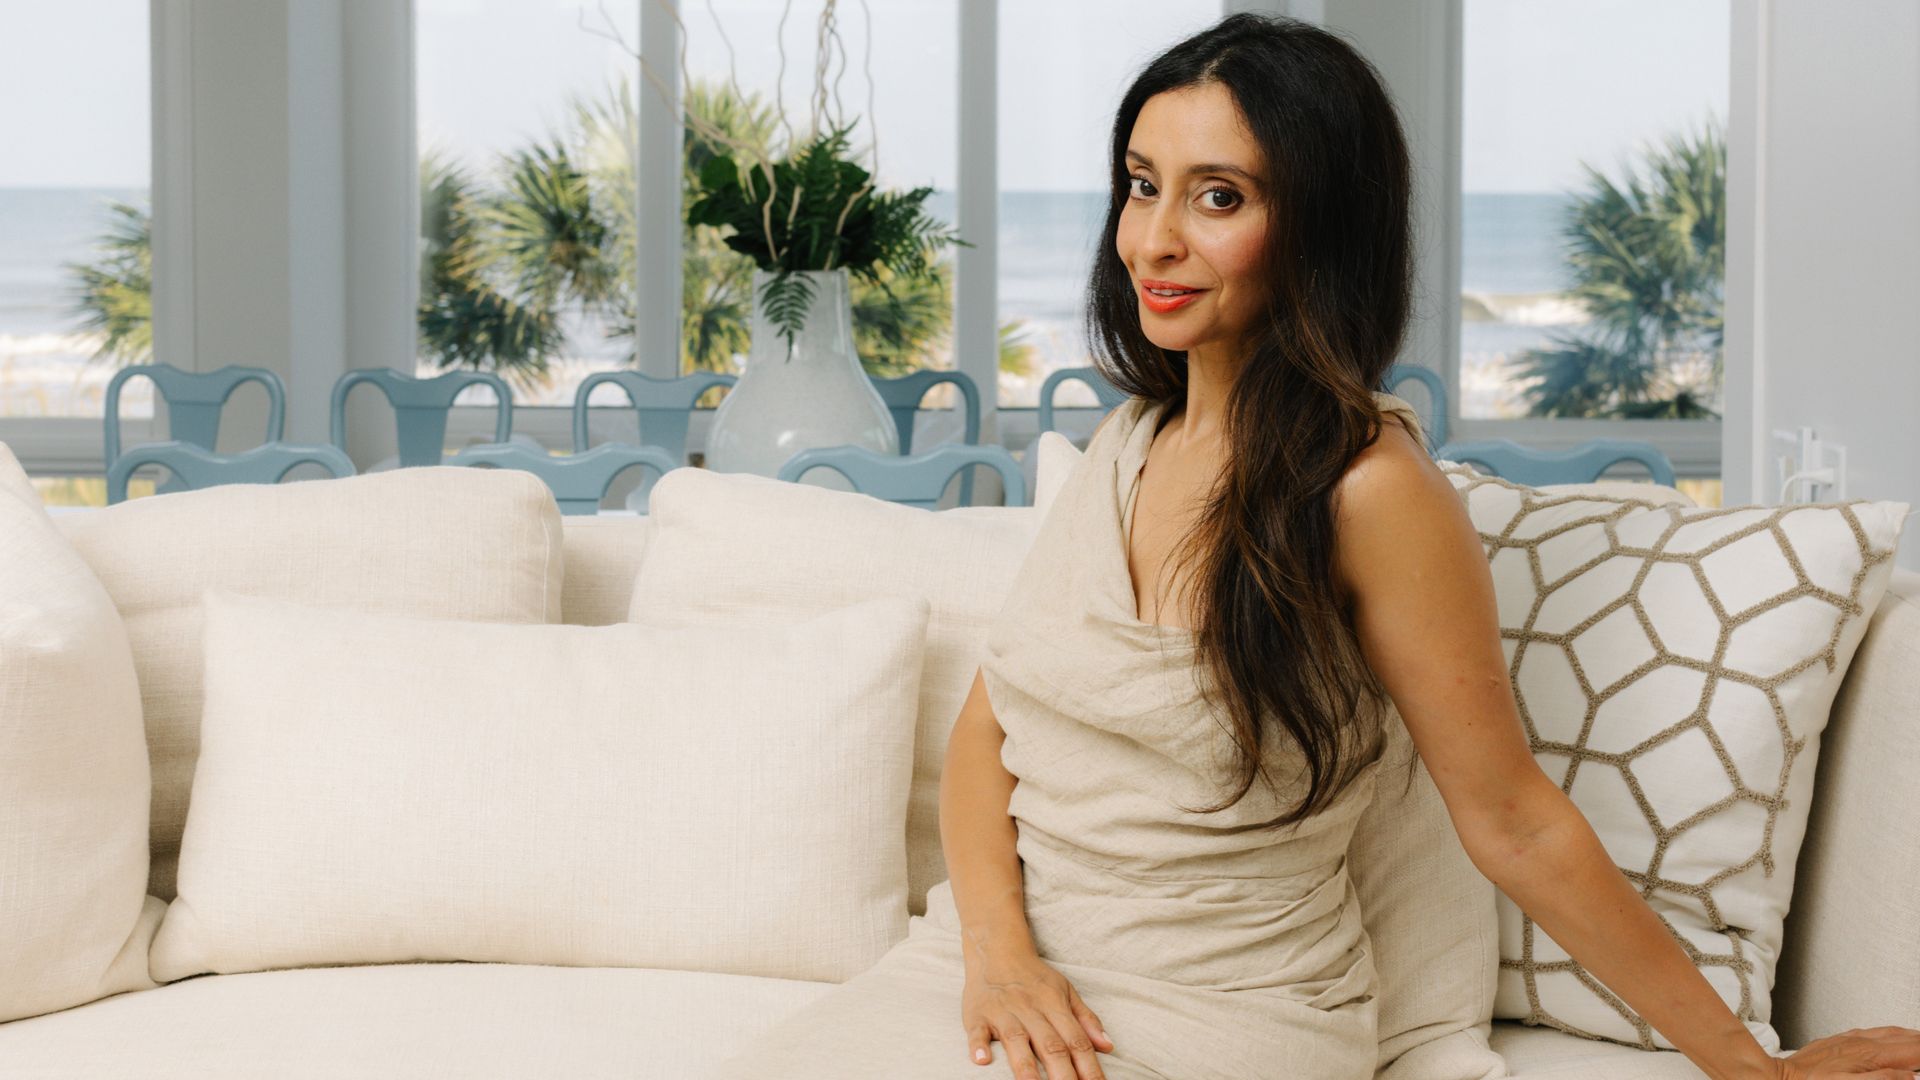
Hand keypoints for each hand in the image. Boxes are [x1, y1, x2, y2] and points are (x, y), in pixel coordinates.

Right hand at [961, 950, 1114, 1079]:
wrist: (997, 949)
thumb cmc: (1034, 976)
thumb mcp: (1066, 991)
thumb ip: (1086, 1019)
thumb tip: (1108, 1046)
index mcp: (1054, 1005)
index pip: (1076, 1041)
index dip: (1089, 1068)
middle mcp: (1030, 1009)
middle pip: (1051, 1046)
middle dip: (1063, 1075)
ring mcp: (1003, 1012)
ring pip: (1016, 1040)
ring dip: (1026, 1068)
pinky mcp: (977, 1014)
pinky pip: (977, 1031)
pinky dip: (978, 1045)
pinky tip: (982, 1061)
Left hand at [1774, 1026, 1919, 1078]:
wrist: (1781, 1078)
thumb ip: (1884, 1079)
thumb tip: (1910, 1076)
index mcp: (1871, 1055)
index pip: (1912, 1049)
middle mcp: (1862, 1043)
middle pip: (1904, 1038)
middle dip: (1919, 1042)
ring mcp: (1849, 1040)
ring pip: (1889, 1033)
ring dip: (1909, 1037)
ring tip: (1919, 1041)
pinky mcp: (1839, 1041)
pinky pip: (1870, 1033)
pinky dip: (1888, 1035)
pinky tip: (1888, 1040)